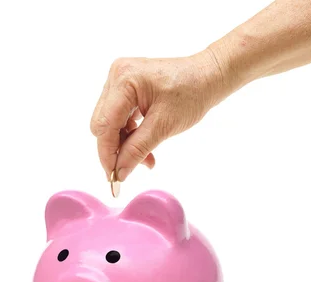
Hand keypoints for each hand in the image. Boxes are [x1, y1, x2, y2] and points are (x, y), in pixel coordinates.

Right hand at [90, 51, 231, 181]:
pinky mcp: (125, 87)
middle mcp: (116, 76)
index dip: (107, 153)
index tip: (113, 177)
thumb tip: (119, 173)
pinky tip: (143, 145)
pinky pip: (119, 116)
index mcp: (124, 80)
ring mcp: (119, 80)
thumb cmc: (192, 94)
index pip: (104, 124)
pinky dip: (129, 134)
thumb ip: (137, 149)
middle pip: (103, 124)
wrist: (208, 77)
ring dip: (124, 144)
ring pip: (110, 123)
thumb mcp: (163, 126)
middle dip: (116, 149)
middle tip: (129, 169)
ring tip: (146, 158)